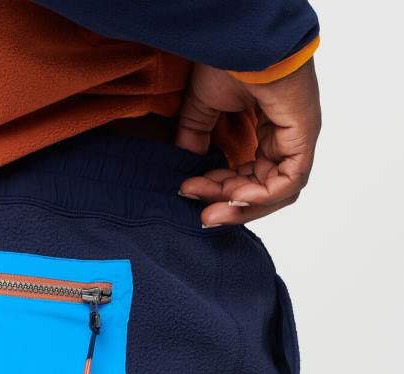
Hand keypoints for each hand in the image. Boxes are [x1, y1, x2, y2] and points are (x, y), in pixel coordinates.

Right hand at [175, 60, 320, 226]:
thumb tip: (186, 173)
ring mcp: (297, 139)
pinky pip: (288, 182)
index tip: (189, 191)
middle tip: (203, 215)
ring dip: (241, 206)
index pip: (247, 176)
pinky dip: (262, 195)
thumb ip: (195, 142)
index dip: (218, 190)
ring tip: (213, 210)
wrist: (241, 42)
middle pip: (261, 190)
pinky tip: (236, 196)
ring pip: (275, 192)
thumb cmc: (228, 61)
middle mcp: (284, 139)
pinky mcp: (304, 137)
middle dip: (228, 205)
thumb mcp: (202, 112)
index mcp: (266, 132)